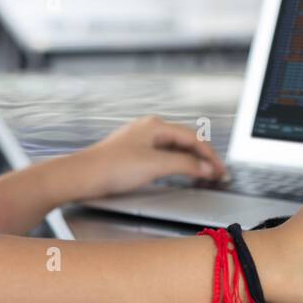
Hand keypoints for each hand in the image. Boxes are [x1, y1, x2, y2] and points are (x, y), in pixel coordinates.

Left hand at [71, 114, 227, 200]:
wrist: (81, 177)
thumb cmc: (111, 167)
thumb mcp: (155, 165)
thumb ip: (185, 165)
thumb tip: (206, 167)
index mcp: (155, 126)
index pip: (193, 137)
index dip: (210, 155)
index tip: (221, 170)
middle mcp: (148, 129)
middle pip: (185, 140)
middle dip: (203, 156)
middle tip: (216, 172)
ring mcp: (140, 140)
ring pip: (174, 148)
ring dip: (190, 161)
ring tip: (202, 174)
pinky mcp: (133, 153)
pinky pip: (163, 155)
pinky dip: (177, 164)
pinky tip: (178, 172)